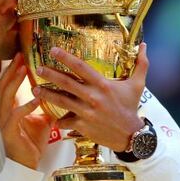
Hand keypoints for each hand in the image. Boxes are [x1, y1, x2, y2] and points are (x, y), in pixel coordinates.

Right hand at [0, 53, 51, 168]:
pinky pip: (16, 115)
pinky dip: (26, 105)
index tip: (21, 56)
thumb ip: (44, 105)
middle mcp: (4, 111)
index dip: (13, 69)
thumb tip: (59, 93)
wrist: (27, 164)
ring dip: (15, 82)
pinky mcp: (9, 131)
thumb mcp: (41, 119)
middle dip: (12, 69)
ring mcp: (4, 121)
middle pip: (3, 85)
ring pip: (6, 96)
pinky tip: (37, 98)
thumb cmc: (32, 141)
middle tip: (20, 56)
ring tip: (23, 69)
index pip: (7, 83)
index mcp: (9, 107)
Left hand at [32, 43, 148, 151]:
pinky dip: (59, 120)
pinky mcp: (83, 126)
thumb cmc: (131, 107)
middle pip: (67, 83)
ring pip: (62, 101)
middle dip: (50, 74)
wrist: (131, 136)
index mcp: (102, 85)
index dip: (66, 57)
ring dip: (47, 94)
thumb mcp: (138, 85)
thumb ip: (141, 64)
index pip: (81, 67)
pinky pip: (66, 121)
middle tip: (38, 68)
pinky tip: (51, 117)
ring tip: (35, 89)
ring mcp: (86, 112)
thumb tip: (145, 44)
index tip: (53, 50)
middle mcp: (92, 97)